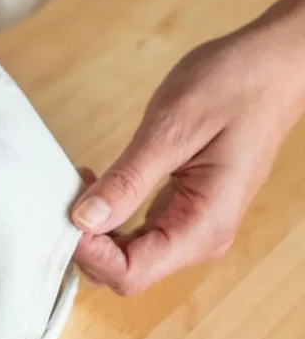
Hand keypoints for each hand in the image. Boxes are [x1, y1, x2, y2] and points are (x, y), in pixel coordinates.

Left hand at [71, 0, 304, 295]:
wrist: (274, 66)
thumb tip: (84, 219)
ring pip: (126, 257)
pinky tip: (93, 187)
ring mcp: (191, 227)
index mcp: (203, 226)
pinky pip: (135, 234)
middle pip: (124, 272)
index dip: (89, 254)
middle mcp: (199, 239)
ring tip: (78, 185)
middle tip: (64, 195)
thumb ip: (129, 180)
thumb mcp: (172, 129)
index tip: (64, 214)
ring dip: (93, 232)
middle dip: (85, 244)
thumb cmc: (234, 87)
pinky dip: (107, 219)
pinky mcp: (181, 211)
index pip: (131, 272)